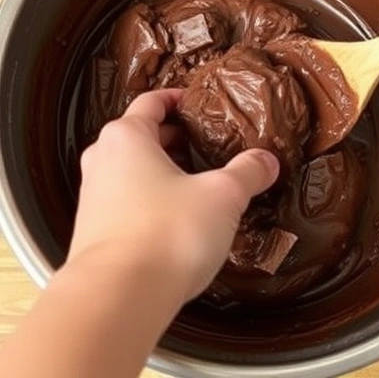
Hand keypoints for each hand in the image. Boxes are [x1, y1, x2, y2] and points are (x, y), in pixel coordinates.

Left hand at [69, 89, 278, 300]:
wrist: (119, 297)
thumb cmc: (167, 232)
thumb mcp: (223, 195)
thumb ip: (248, 172)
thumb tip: (266, 161)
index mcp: (127, 138)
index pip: (151, 102)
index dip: (178, 99)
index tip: (199, 103)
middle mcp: (103, 163)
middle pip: (140, 138)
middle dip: (176, 140)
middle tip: (210, 145)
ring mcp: (95, 201)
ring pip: (134, 174)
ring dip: (166, 175)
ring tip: (204, 185)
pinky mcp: (97, 235)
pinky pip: (130, 207)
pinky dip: (155, 205)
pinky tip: (184, 222)